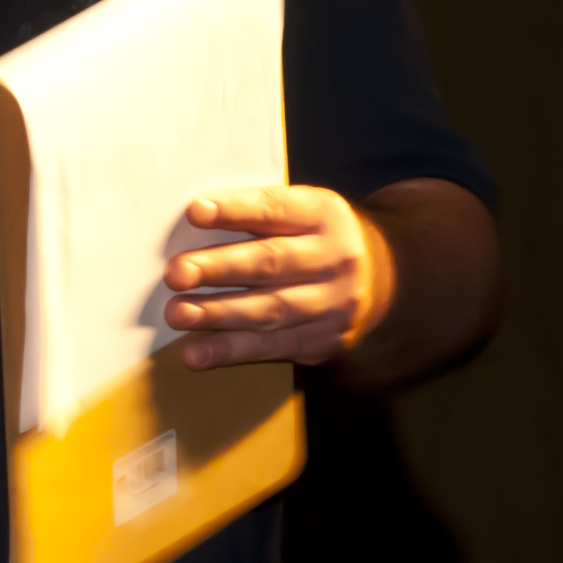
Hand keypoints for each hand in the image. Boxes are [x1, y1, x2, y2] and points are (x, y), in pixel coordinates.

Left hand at [164, 186, 385, 369]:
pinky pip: (271, 348)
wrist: (385, 278)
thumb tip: (191, 226)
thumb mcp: (304, 214)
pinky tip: (196, 354)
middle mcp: (334, 257)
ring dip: (218, 314)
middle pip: (271, 262)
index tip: (195, 212)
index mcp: (323, 214)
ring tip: (178, 314)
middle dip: (220, 268)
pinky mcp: (322, 340)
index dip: (235, 210)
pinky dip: (229, 351)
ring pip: (270, 310)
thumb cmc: (316, 240)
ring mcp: (332, 303)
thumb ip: (259, 218)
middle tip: (177, 273)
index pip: (276, 208)